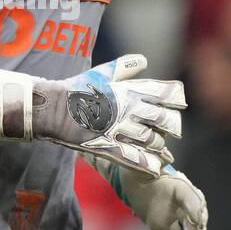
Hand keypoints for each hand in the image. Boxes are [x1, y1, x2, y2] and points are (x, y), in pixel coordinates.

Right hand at [0, 54, 184, 175]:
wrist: (51, 107)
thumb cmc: (76, 88)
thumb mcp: (101, 72)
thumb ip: (124, 67)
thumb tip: (143, 60)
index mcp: (128, 90)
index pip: (164, 94)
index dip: (176, 99)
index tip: (179, 103)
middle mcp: (128, 109)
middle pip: (164, 119)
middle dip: (172, 126)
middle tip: (173, 130)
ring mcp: (118, 128)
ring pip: (152, 140)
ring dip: (160, 146)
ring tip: (163, 152)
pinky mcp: (107, 146)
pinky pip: (134, 158)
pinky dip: (147, 164)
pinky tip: (156, 168)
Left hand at [116, 164, 207, 229]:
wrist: (137, 183)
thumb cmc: (145, 173)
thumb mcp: (148, 170)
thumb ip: (153, 168)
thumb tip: (158, 171)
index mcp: (187, 191)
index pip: (195, 203)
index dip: (196, 212)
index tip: (198, 223)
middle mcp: (187, 210)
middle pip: (194, 228)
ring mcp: (177, 223)